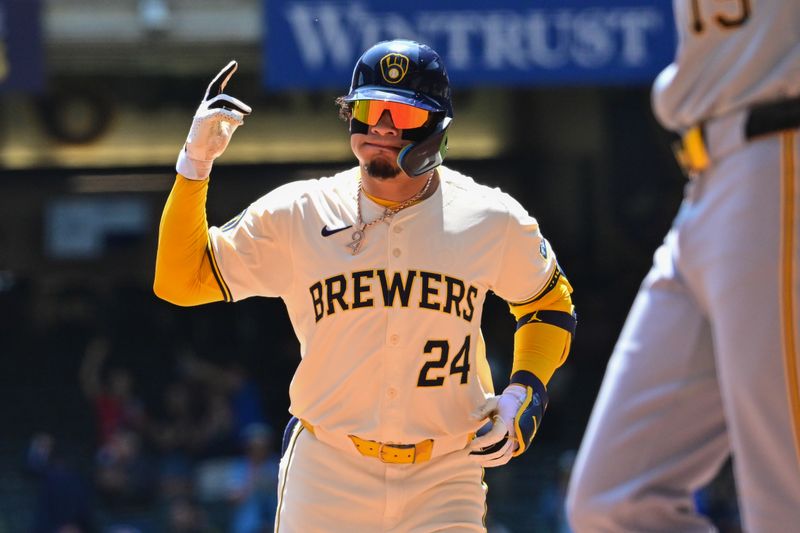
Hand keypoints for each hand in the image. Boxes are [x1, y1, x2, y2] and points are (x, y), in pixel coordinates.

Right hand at [176, 60, 251, 179]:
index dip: (225, 74)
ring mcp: (203, 112)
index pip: (218, 85)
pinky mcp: (202, 120)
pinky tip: (240, 122)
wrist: (202, 155)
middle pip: (219, 91)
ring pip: (220, 100)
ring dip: (236, 106)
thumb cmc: (213, 142)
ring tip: (247, 114)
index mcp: (212, 106)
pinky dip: (230, 116)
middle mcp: (206, 106)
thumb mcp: (228, 128)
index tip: (234, 63)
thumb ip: (233, 118)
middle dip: (235, 97)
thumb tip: (241, 113)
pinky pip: (218, 112)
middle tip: (249, 111)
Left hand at [468, 384, 527, 466]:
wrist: (519, 406)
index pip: (496, 436)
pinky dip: (495, 462)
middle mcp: (514, 434)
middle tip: (469, 455)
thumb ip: (482, 410)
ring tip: (474, 459)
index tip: (471, 444)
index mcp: (508, 423)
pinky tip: (484, 461)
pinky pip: (506, 458)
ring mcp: (516, 442)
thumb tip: (471, 418)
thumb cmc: (503, 403)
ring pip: (503, 457)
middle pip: (499, 450)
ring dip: (488, 461)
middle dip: (483, 455)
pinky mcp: (515, 446)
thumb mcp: (493, 402)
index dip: (483, 442)